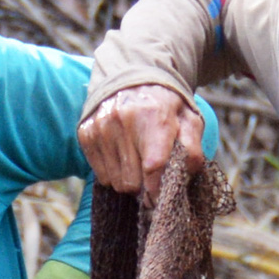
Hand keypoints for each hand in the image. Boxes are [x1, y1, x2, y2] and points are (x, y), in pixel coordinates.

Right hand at [77, 83, 207, 200]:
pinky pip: (100, 175)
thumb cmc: (165, 107)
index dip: (157, 189)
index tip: (160, 199)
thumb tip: (186, 175)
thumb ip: (192, 147)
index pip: (153, 166)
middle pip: (131, 181)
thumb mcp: (188, 120)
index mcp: (153, 116)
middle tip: (151, 177)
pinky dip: (113, 173)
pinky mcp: (86, 133)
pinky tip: (122, 157)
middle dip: (143, 186)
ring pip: (115, 182)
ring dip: (128, 180)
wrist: (133, 78)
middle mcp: (122, 120)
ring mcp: (101, 127)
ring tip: (136, 163)